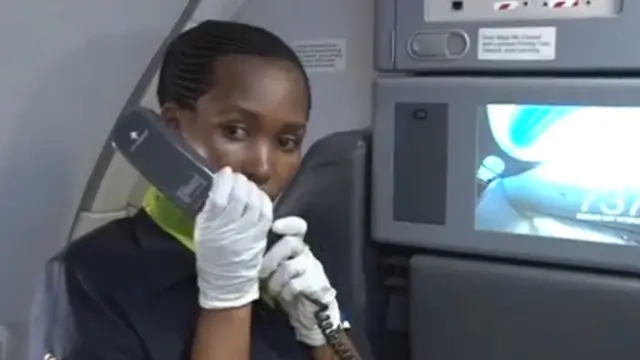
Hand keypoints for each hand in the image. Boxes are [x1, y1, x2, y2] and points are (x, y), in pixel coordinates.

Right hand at [195, 166, 272, 309]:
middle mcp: (232, 227)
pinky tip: (258, 195)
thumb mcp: (202, 229)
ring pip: (255, 202)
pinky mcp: (261, 235)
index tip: (225, 172)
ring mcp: (249, 231)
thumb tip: (219, 186)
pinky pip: (266, 212)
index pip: (221, 196)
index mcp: (213, 225)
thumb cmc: (210, 253)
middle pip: (240, 196)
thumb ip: (210, 208)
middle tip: (237, 177)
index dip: (224, 180)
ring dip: (252, 188)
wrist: (226, 281)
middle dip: (239, 181)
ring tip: (247, 185)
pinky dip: (263, 200)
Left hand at [259, 217, 341, 346]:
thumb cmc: (287, 292)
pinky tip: (284, 298)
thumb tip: (246, 252)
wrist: (309, 317)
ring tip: (272, 291)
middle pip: (291, 243)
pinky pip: (296, 284)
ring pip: (290, 266)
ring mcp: (314, 269)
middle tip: (260, 274)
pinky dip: (286, 292)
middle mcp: (307, 254)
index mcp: (297, 248)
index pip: (298, 227)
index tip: (274, 226)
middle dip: (270, 259)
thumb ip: (268, 260)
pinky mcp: (318, 285)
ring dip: (276, 281)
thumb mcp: (276, 273)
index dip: (288, 223)